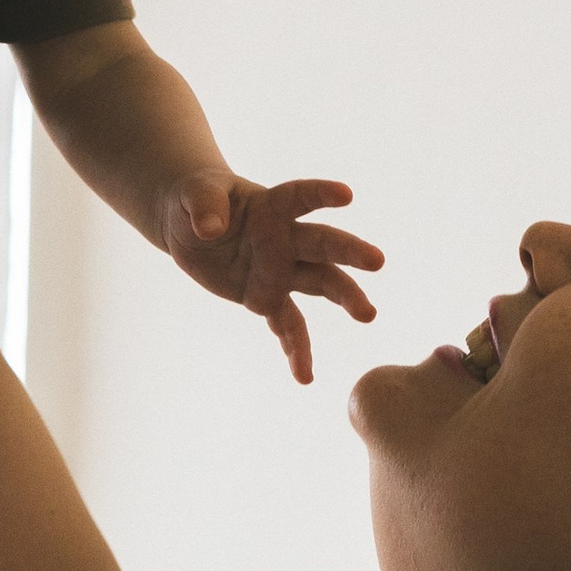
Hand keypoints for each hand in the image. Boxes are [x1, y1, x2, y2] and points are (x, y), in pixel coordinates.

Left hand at [163, 173, 382, 385]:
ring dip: (345, 297)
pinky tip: (305, 376)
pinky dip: (296, 350)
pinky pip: (287, 326)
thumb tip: (211, 229)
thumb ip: (205, 205)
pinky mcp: (266, 299)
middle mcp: (284, 239)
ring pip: (320, 283)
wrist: (192, 224)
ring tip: (367, 314)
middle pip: (322, 244)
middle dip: (349, 252)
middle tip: (377, 261)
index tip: (346, 195)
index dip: (321, 193)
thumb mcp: (192, 194)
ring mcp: (280, 271)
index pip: (299, 197)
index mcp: (270, 207)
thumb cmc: (196, 198)